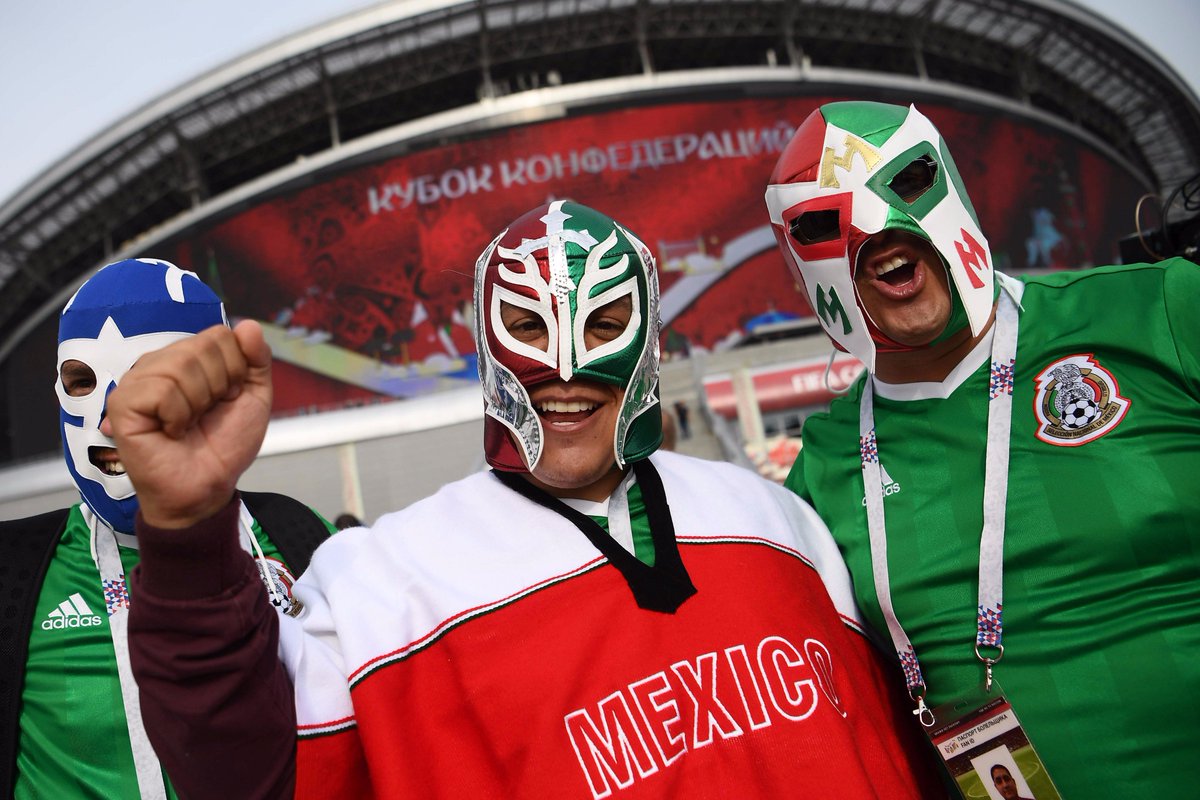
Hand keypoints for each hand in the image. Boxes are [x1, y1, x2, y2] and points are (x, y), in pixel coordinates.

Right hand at [103, 320, 272, 528]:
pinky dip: (178, 414)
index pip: (219, 335)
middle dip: (218, 386)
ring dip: (198, 403)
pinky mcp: (121, 403)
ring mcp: (137, 381)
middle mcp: (159, 363)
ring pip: (181, 365)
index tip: (226, 399)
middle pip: (202, 346)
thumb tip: (247, 325)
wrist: (208, 486)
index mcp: (186, 357)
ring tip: (187, 423)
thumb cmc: (224, 444)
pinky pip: (162, 389)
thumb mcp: (254, 396)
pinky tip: (170, 431)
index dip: (235, 370)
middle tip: (206, 414)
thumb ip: (256, 359)